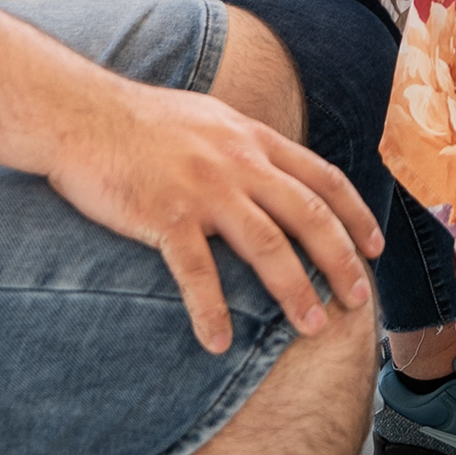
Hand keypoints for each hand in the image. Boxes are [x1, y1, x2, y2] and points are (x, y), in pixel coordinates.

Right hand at [45, 81, 382, 353]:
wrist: (80, 112)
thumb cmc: (140, 121)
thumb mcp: (210, 119)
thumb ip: (244, 145)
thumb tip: (272, 170)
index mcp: (253, 139)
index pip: (322, 177)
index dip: (354, 215)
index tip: (374, 248)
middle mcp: (239, 162)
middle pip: (308, 215)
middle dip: (341, 260)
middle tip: (359, 301)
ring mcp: (204, 188)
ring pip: (266, 244)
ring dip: (294, 289)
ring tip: (312, 326)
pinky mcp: (165, 214)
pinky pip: (195, 271)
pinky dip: (210, 309)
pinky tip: (218, 342)